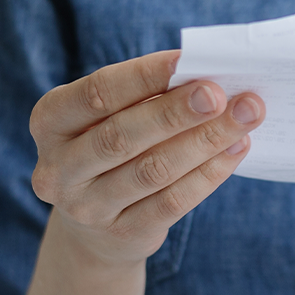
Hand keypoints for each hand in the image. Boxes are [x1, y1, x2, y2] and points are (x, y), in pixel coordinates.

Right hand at [28, 50, 264, 264]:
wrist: (94, 227)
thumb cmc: (110, 148)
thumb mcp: (110, 117)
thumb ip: (146, 96)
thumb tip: (207, 76)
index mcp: (50, 121)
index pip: (98, 93)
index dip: (144, 76)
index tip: (187, 60)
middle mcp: (58, 167)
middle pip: (123, 136)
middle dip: (177, 112)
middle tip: (222, 93)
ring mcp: (87, 207)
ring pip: (153, 171)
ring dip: (204, 141)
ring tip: (244, 117)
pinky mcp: (122, 234)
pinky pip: (173, 202)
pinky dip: (209, 173)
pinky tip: (236, 149)